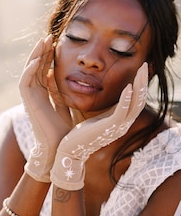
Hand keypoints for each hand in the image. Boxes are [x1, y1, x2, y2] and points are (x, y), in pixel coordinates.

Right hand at [19, 35, 71, 181]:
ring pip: (28, 70)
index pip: (43, 69)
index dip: (48, 55)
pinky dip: (30, 71)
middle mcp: (34, 93)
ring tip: (43, 41)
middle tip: (49, 36)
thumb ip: (60, 90)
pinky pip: (24, 82)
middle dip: (41, 51)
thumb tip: (61, 76)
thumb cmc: (64, 131)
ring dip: (35, 55)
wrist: (59, 148)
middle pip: (35, 66)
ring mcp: (30, 97)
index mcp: (43, 93)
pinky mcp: (27, 103)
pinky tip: (38, 61)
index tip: (57, 42)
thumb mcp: (65, 104)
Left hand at [50, 62, 148, 189]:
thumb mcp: (96, 117)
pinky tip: (127, 86)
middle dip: (143, 82)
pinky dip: (126, 99)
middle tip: (145, 65)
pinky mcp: (109, 127)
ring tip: (140, 71)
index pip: (136, 101)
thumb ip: (104, 107)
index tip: (140, 70)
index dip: (140, 85)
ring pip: (135, 105)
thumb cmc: (80, 134)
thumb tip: (104, 92)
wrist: (70, 151)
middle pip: (140, 101)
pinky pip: (121, 111)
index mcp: (121, 121)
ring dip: (138, 86)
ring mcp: (118, 127)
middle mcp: (123, 124)